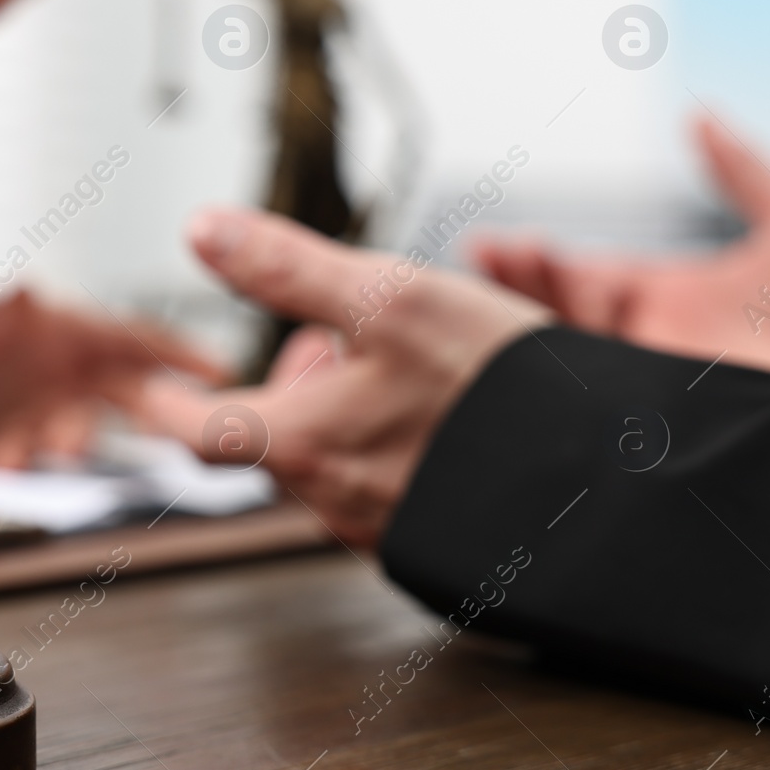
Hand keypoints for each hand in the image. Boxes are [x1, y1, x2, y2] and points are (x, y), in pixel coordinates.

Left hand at [0, 290, 223, 467]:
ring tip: (38, 455)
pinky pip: (34, 458)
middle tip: (93, 434)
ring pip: (77, 427)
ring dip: (64, 442)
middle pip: (119, 392)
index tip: (219, 370)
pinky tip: (0, 470)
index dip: (178, 352)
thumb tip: (23, 292)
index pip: (133, 337)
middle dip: (121, 414)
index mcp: (69, 329)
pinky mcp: (30, 446)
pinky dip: (18, 463)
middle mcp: (72, 373)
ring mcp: (54, 412)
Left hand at [116, 208, 548, 545]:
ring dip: (342, 410)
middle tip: (332, 341)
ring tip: (405, 369)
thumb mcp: (387, 296)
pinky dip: (388, 442)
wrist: (615, 481)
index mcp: (304, 444)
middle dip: (289, 383)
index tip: (154, 390)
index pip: (198, 433)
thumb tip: (202, 230)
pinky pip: (384, 484)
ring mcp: (385, 527)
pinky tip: (442, 414)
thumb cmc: (497, 388)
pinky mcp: (433, 538)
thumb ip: (285, 266)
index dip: (168, 406)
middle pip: (273, 438)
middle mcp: (334, 499)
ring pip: (331, 459)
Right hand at [474, 117, 769, 385]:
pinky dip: (550, 364)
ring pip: (564, 350)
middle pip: (559, 313)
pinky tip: (529, 334)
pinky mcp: (654, 427)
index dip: (535, 262)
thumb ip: (742, 169)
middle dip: (515, 284)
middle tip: (487, 254)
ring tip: (507, 275)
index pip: (584, 278)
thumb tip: (699, 117)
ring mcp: (650, 389)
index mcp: (674, 302)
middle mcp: (653, 346)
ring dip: (528, 312)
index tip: (491, 244)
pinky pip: (585, 398)